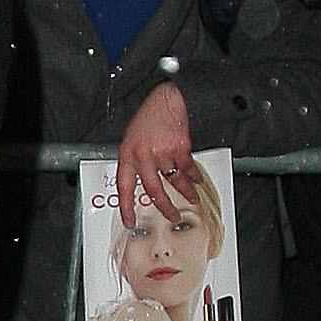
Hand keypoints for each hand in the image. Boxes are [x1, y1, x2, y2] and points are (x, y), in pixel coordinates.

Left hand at [115, 79, 198, 224]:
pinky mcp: (180, 148)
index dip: (126, 206)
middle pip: (153, 190)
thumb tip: (140, 180)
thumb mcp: (132, 138)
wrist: (168, 99)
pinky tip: (197, 180)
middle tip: (172, 216)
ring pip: (174, 181)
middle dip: (165, 207)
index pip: (124, 187)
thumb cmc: (150, 116)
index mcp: (128, 154)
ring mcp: (162, 153)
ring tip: (192, 199)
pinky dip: (194, 176)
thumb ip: (135, 160)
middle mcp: (143, 156)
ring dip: (186, 192)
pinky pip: (187, 169)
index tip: (129, 221)